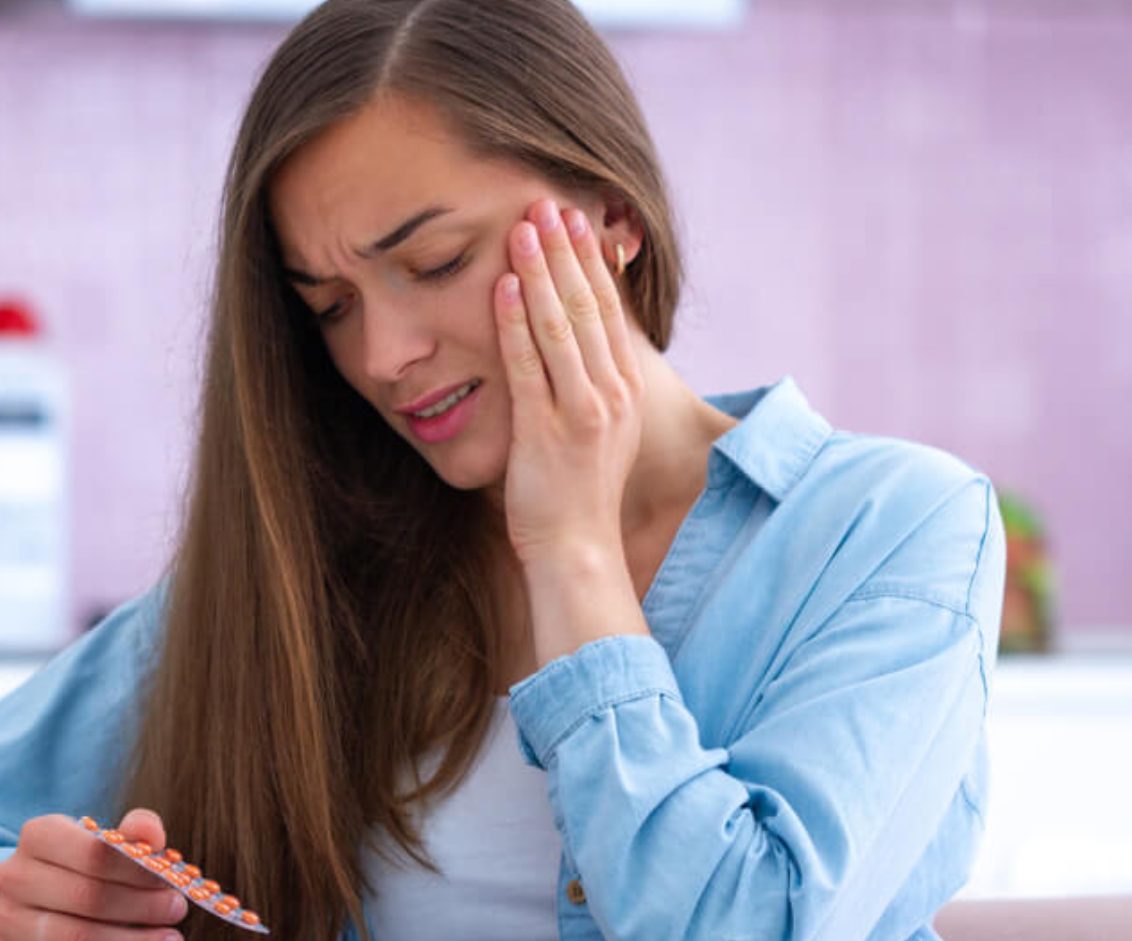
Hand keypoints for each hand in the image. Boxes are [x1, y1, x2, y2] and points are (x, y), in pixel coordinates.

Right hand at [0, 808, 186, 940]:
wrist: (29, 904)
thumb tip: (151, 835)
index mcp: (38, 835)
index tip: (171, 882)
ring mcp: (4, 920)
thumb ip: (134, 834)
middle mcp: (13, 876)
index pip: (93, 853)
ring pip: (76, 939)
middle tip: (177, 912)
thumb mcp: (104, 842)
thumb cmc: (78, 869)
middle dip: (141, 908)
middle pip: (87, 897)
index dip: (137, 871)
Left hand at [493, 198, 644, 568]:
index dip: (592, 260)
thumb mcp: (599, 426)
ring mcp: (581, 411)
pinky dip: (516, 322)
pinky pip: (530, 365)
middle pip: (589, 305)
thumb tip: (576, 336)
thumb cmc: (576, 489)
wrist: (576, 548)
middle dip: (567, 250)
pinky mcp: (546, 431)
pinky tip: (505, 285)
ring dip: (542, 271)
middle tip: (546, 202)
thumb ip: (591, 379)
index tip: (576, 218)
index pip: (610, 309)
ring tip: (524, 226)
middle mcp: (611, 393)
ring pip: (561, 325)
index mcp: (625, 388)